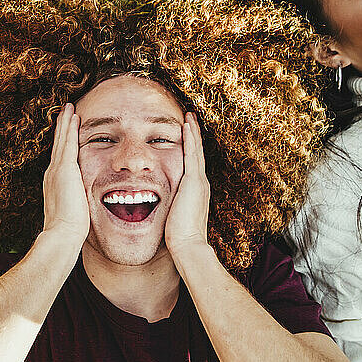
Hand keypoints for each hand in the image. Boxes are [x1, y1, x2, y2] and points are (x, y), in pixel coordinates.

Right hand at [42, 103, 89, 244]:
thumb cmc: (69, 228)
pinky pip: (68, 143)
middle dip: (61, 127)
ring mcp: (57, 170)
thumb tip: (82, 202)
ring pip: (62, 140)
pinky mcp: (64, 169)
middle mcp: (52, 172)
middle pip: (58, 144)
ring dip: (65, 122)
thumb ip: (75, 200)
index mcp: (54, 182)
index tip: (65, 130)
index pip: (60, 157)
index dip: (62, 142)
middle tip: (64, 111)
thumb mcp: (71, 209)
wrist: (62, 232)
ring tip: (68, 107)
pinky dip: (70, 128)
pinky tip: (74, 116)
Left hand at [165, 112, 209, 252]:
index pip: (193, 165)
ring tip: (189, 116)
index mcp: (196, 191)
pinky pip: (192, 153)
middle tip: (190, 119)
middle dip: (193, 136)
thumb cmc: (179, 237)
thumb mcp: (175, 216)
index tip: (185, 136)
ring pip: (196, 150)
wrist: (188, 245)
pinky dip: (190, 138)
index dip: (190, 149)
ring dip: (192, 132)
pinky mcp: (194, 181)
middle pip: (197, 154)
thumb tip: (161, 207)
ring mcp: (199, 181)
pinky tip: (186, 125)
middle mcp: (200, 183)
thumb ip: (172, 207)